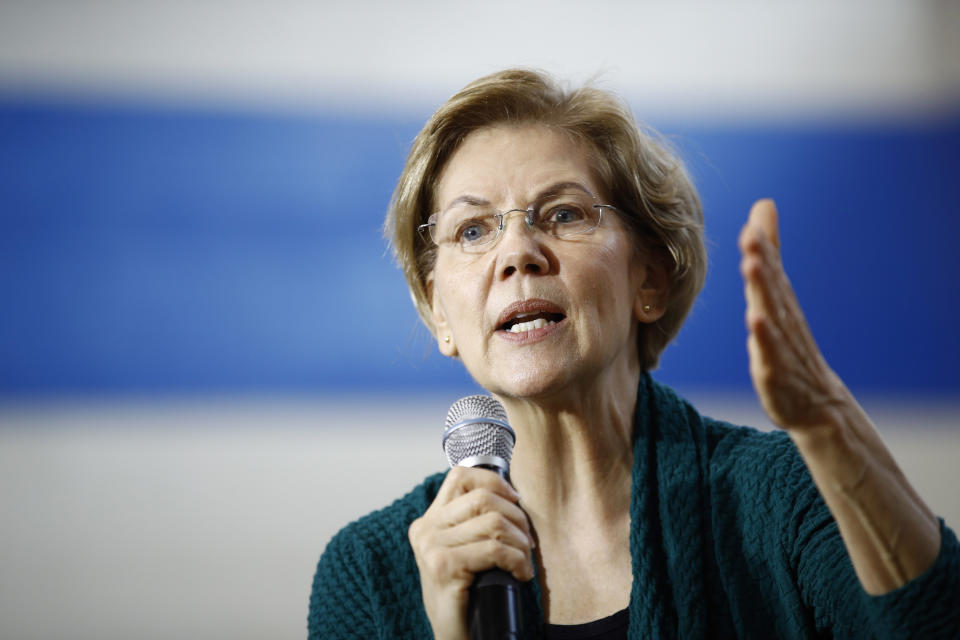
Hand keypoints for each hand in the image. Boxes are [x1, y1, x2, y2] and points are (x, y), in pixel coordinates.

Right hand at [408, 466, 534, 639]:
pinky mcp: (444, 566)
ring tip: (523, 561)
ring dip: (520, 543)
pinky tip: (520, 575)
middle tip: (527, 542)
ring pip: (493, 522)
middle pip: (482, 498)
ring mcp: (432, 547)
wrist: (457, 637)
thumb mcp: (464, 551)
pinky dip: (518, 561)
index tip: (515, 502)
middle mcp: (425, 529)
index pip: (460, 476)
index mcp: (428, 521)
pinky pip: (495, 549)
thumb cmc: (467, 596)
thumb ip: (473, 523)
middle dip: (516, 517)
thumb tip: (512, 495)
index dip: (494, 482)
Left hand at [738, 199, 845, 429]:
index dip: (762, 246)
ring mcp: (781, 345)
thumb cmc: (789, 344)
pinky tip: (754, 319)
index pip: (772, 269)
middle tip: (750, 234)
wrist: (816, 404)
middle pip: (772, 284)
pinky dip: (763, 336)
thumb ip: (769, 253)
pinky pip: (770, 353)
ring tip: (751, 265)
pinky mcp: (775, 372)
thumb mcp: (775, 296)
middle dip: (762, 258)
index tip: (750, 222)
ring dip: (762, 289)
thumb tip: (763, 205)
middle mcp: (783, 319)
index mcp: (779, 302)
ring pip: (771, 313)